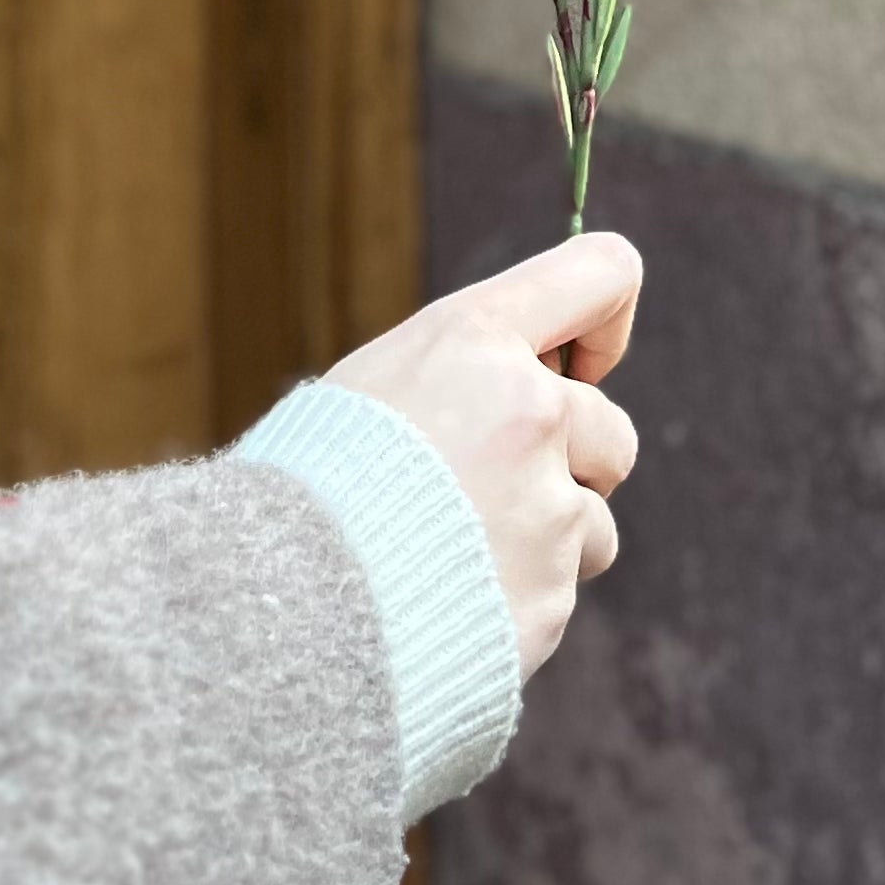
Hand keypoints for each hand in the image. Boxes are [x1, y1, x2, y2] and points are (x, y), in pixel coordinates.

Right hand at [330, 235, 642, 677]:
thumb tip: (540, 377)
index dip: (604, 322)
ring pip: (592, 525)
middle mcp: (531, 413)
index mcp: (478, 341)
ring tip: (451, 559)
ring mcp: (548, 512)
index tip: (579, 366)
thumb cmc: (308, 488)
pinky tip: (445, 605)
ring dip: (545, 542)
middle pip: (612, 431)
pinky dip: (515, 603)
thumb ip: (468, 372)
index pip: (602, 271)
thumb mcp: (373, 384)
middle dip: (570, 465)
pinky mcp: (549, 598)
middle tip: (485, 496)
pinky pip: (558, 595)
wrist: (272, 613)